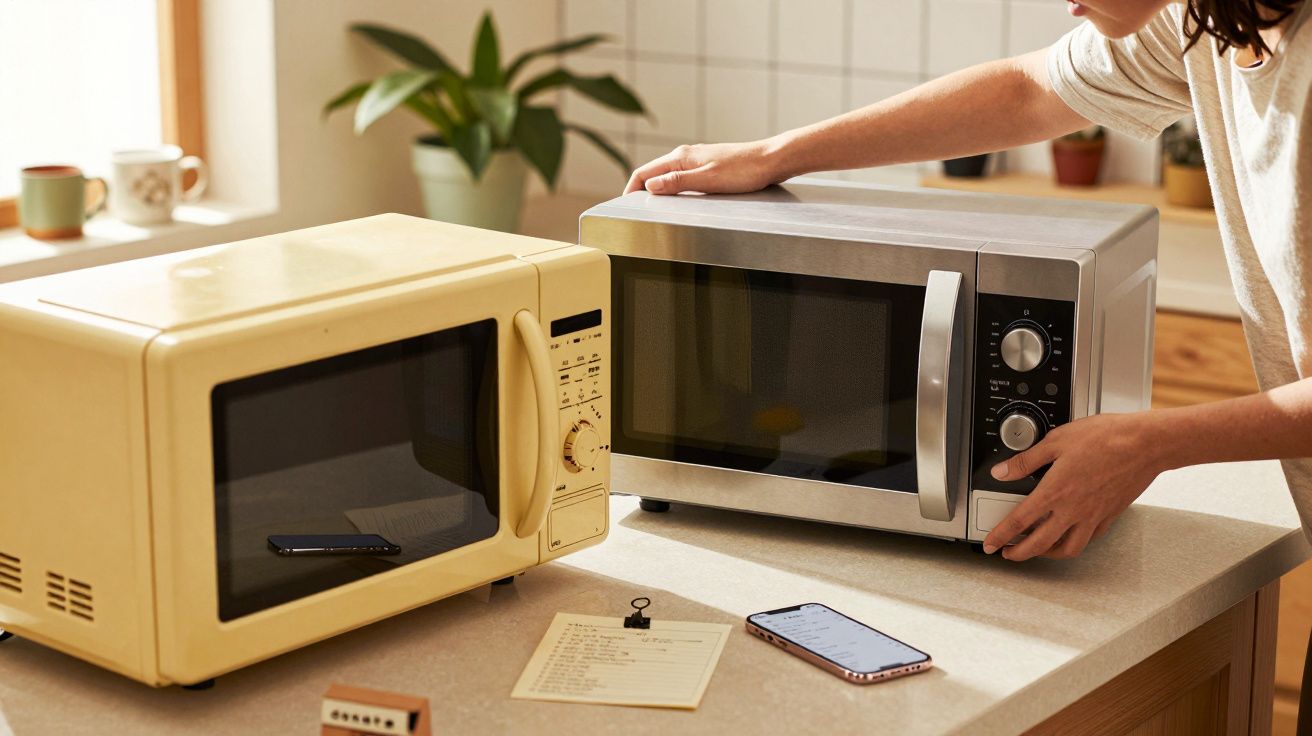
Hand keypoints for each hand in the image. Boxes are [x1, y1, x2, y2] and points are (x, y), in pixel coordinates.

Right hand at [623, 139, 786, 194]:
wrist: (770, 161)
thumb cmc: (744, 170)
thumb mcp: (707, 180)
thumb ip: (677, 182)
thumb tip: (650, 186)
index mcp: (681, 157)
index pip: (645, 172)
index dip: (631, 189)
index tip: (623, 204)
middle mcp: (686, 155)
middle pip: (653, 173)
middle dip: (640, 190)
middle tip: (633, 209)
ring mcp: (697, 161)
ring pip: (667, 176)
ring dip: (656, 190)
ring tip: (651, 207)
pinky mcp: (707, 167)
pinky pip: (681, 178)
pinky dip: (672, 189)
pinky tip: (677, 200)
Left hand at [982, 412, 1169, 560]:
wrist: (1145, 444)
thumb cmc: (1106, 438)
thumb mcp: (1056, 441)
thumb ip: (1026, 461)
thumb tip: (1002, 471)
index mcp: (1054, 492)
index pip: (1018, 522)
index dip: (1000, 536)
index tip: (990, 544)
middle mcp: (1072, 510)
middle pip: (1039, 544)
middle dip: (1019, 554)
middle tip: (1008, 554)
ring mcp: (1092, 516)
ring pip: (1067, 549)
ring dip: (1047, 555)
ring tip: (1036, 550)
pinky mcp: (1109, 516)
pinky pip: (1088, 539)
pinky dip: (1074, 543)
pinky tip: (1069, 537)